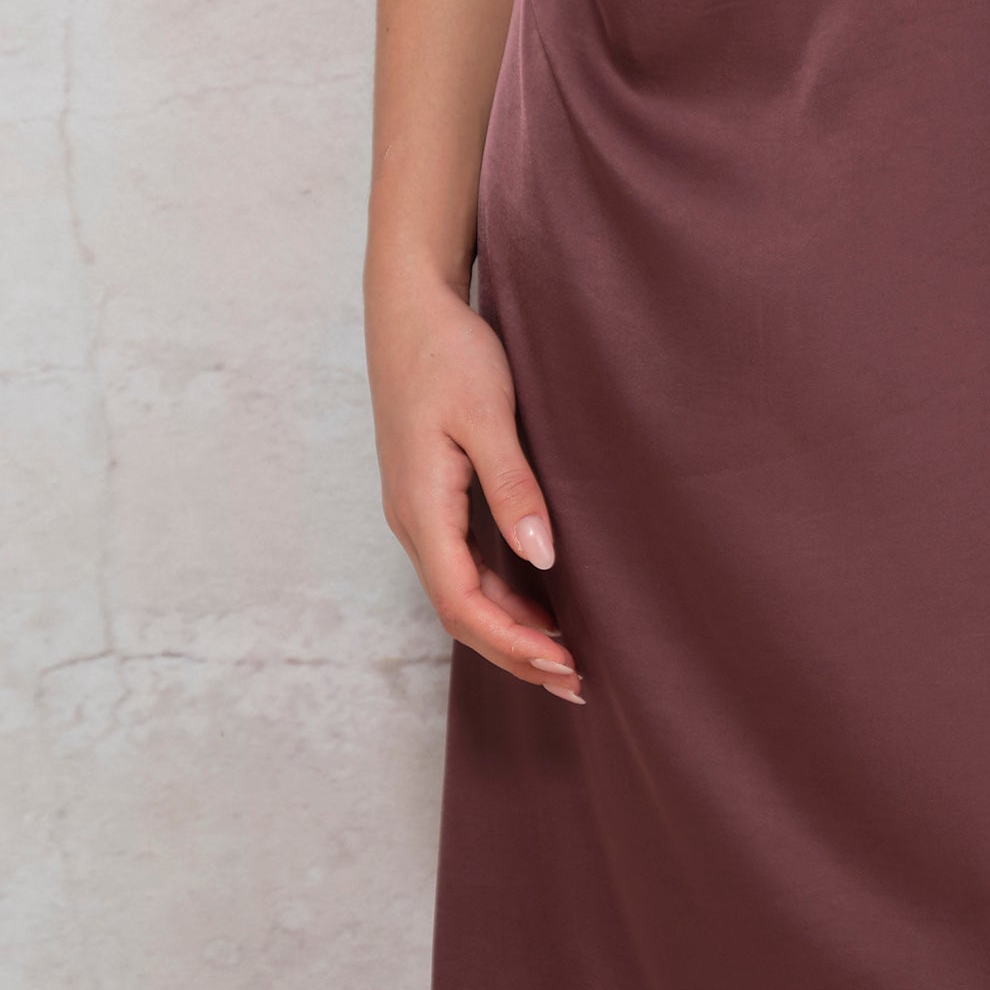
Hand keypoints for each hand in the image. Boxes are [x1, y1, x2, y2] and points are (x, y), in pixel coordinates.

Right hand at [367, 271, 582, 702]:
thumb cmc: (450, 354)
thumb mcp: (488, 417)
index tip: (564, 664)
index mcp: (422, 509)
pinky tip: (542, 604)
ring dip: (511, 628)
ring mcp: (419, 511)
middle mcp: (413, 521)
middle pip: (461, 612)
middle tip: (577, 681)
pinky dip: (502, 595)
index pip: (463, 604)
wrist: (411, 307)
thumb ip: (513, 488)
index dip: (512, 644)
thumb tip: (542, 557)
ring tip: (566, 656)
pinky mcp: (432, 497)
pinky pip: (464, 565)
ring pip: (463, 592)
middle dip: (516, 652)